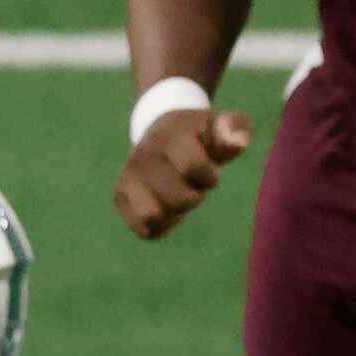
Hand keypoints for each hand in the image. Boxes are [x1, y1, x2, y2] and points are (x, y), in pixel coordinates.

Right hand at [112, 107, 253, 239]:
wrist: (160, 129)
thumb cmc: (199, 134)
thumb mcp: (220, 125)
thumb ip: (234, 128)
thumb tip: (235, 144)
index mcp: (168, 137)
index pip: (193, 168)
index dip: (209, 178)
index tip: (209, 171)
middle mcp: (141, 156)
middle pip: (177, 200)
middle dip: (193, 197)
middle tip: (192, 184)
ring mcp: (126, 178)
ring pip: (153, 218)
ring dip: (173, 214)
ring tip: (176, 196)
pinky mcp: (119, 197)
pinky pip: (145, 230)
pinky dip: (161, 225)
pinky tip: (165, 208)